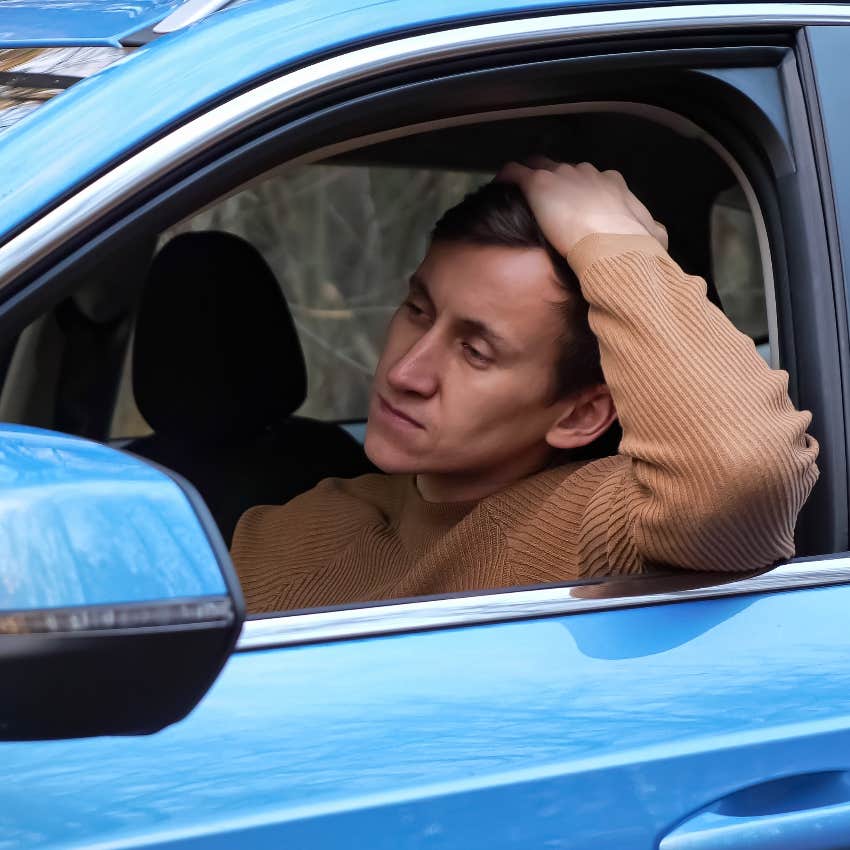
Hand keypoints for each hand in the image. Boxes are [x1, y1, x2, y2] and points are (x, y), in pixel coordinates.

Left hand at [497, 158, 668, 257]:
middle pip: (566, 171)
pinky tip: (501, 181)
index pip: (592, 180)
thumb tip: (661, 237)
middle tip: (547, 201)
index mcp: (612, 184)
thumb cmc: (633, 245)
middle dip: (557, 182)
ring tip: (522, 190)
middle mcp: (588, 174)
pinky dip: (508, 175)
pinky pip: (516, 172)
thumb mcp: (653, 235)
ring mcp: (562, 176)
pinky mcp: (539, 184)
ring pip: (541, 167)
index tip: (575, 204)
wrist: (612, 245)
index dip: (581, 190)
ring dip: (533, 177)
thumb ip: (653, 232)